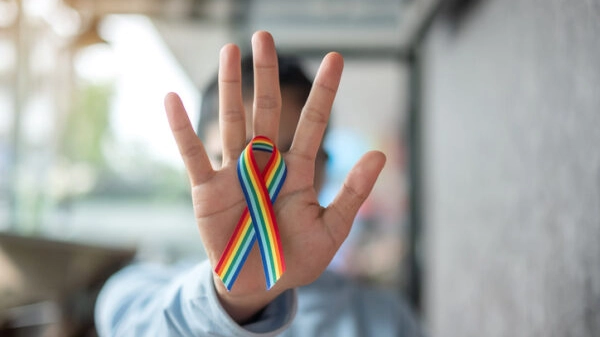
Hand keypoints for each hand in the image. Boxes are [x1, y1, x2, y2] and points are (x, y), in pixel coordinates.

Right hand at [164, 31, 385, 322]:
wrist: (259, 286)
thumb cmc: (296, 258)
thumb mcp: (332, 229)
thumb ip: (353, 193)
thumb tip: (380, 154)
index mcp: (298, 172)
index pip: (313, 124)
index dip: (324, 93)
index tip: (336, 58)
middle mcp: (265, 164)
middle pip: (266, 110)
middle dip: (267, 74)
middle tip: (265, 36)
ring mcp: (235, 174)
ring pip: (233, 121)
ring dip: (229, 86)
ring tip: (230, 49)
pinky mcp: (207, 192)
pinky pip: (194, 156)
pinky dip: (182, 130)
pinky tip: (172, 99)